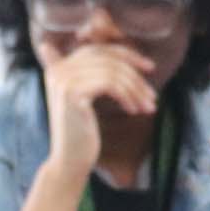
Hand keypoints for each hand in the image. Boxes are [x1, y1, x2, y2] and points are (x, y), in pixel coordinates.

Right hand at [41, 42, 156, 179]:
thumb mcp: (87, 98)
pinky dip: (127, 96)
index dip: (126, 54)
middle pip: (106, 57)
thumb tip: (117, 58)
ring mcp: (63, 80)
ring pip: (112, 71)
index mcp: (58, 68)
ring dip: (136, 89)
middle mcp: (57, 70)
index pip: (98, 49)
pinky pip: (110, 84)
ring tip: (148, 106)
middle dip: (134, 73)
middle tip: (152, 93)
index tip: (149, 68)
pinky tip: (134, 111)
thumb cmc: (83, 132)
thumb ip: (91, 75)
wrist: (70, 161)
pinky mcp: (72, 92)